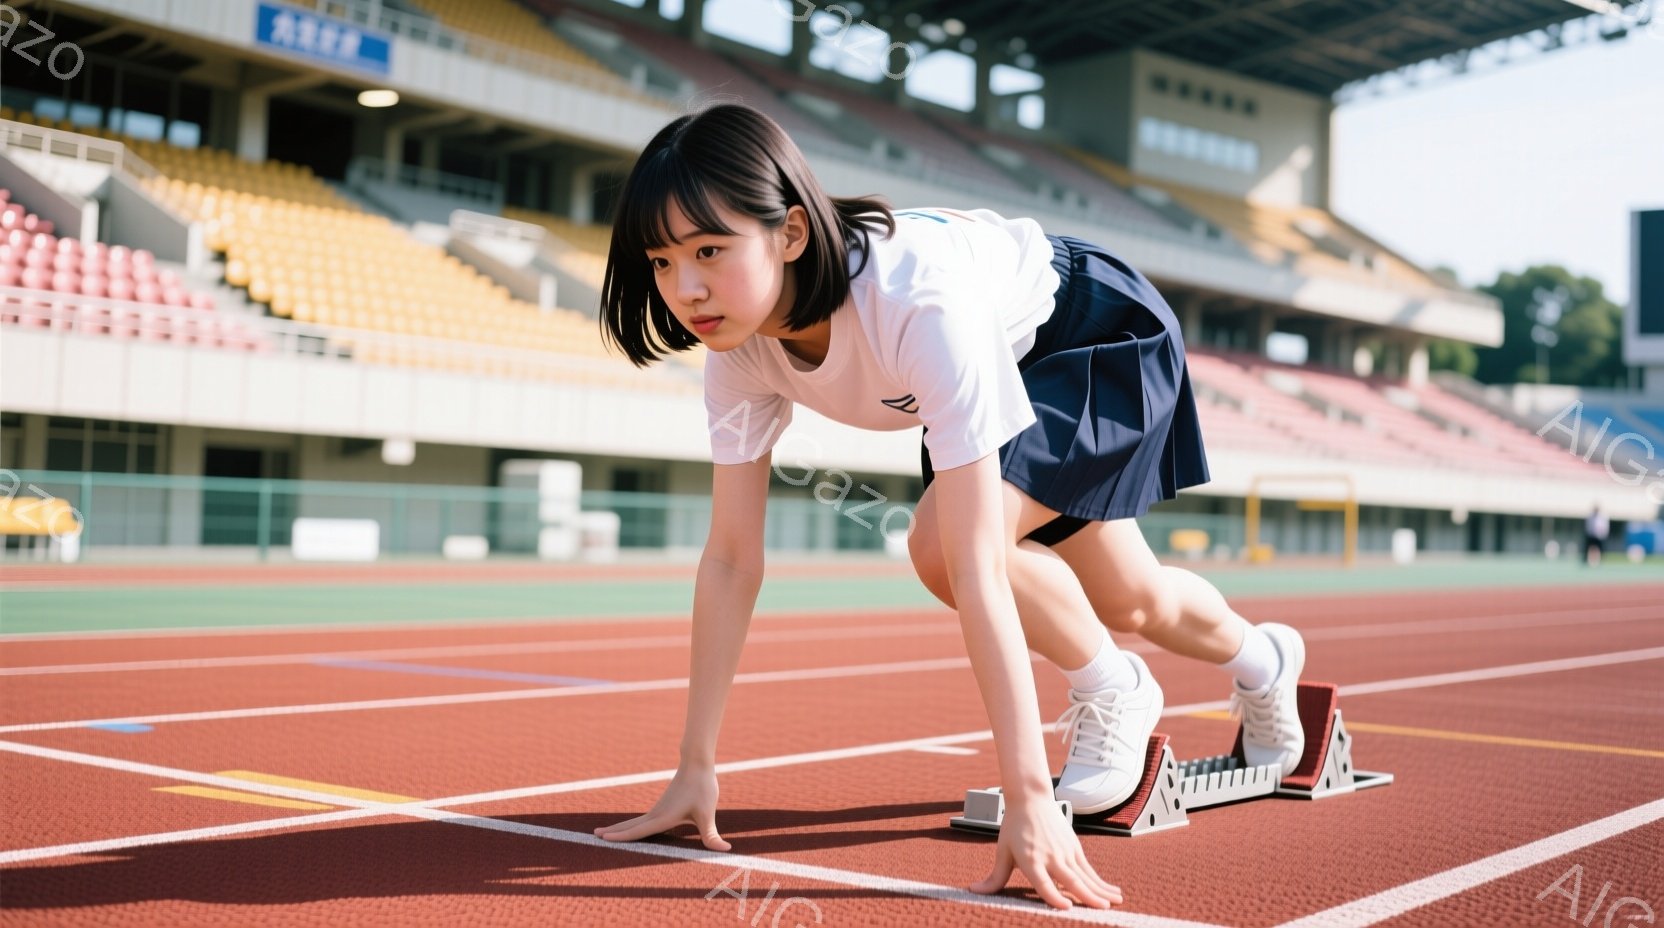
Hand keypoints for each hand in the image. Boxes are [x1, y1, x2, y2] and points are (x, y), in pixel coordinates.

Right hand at [593, 766, 729, 850]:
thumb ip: (711, 836)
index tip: (603, 839)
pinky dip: (631, 825)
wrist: (697, 763)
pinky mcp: (662, 806)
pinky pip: (642, 819)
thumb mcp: (707, 814)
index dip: (621, 836)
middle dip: (613, 832)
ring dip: (619, 828)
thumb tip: (725, 850)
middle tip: (593, 836)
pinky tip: (630, 828)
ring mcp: (658, 809)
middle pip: (630, 826)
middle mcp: (656, 813)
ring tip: (603, 832)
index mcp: (663, 817)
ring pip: (635, 821)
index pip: (638, 830)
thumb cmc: (702, 787)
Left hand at [968, 796, 1122, 909]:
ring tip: (1115, 903)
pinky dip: (1102, 882)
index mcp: (1031, 860)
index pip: (1044, 882)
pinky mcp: (1075, 848)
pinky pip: (1090, 869)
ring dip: (1101, 890)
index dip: (1054, 896)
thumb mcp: (1003, 852)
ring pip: (1086, 875)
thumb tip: (973, 890)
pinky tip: (1113, 892)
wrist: (1031, 799)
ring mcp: (1065, 852)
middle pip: (1071, 879)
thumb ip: (994, 877)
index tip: (1065, 906)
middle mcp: (1050, 857)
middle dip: (1087, 896)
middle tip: (1101, 909)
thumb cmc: (1014, 827)